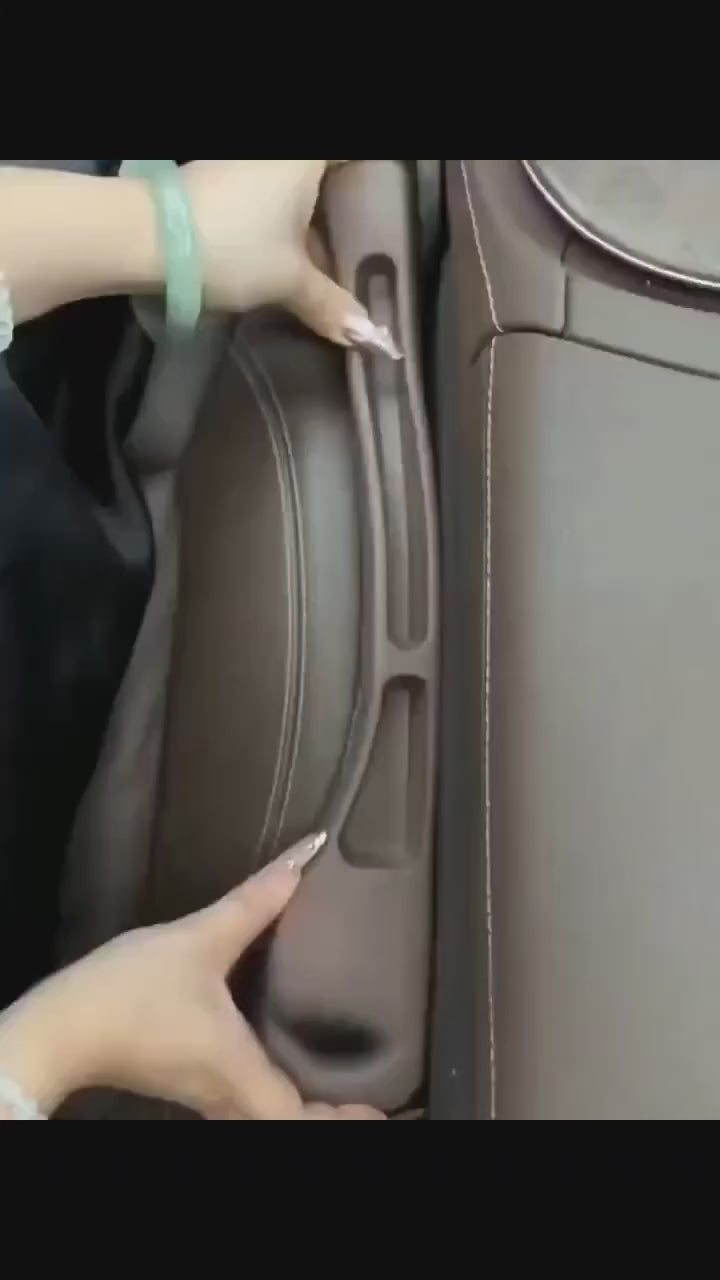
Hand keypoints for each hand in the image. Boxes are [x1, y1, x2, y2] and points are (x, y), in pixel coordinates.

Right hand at [0, 837, 384, 1119]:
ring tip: (333, 1080)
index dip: (344, 1119)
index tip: (380, 1106)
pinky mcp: (184, 1081)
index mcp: (240, 1071)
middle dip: (329, 1114)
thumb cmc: (130, 993)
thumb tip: (302, 861)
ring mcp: (203, 1092)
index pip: (303, 1120)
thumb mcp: (197, 940)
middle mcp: (227, 1093)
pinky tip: (275, 1059)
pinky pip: (241, 1100)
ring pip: (264, 1113)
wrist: (61, 1027)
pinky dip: (271, 1093)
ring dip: (300, 1104)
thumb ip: (252, 903)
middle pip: (287, 1121)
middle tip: (367, 1095)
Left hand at [182, 160, 397, 353]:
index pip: (354, 157)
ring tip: (330, 262)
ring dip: (309, 220)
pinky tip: (287, 259)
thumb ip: (331, 304)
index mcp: (306, 157)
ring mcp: (245, 165)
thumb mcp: (289, 281)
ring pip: (292, 188)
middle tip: (365, 244)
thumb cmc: (233, 246)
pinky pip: (266, 198)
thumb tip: (368, 337)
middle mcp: (277, 155)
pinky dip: (281, 223)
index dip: (374, 177)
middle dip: (343, 205)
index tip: (385, 206)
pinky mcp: (218, 183)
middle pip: (323, 174)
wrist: (147, 237)